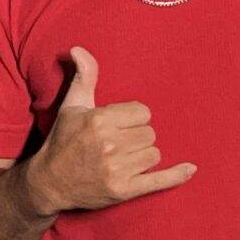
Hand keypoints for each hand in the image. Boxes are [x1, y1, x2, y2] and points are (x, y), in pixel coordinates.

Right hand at [24, 47, 196, 213]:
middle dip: (136, 137)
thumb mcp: (71, 106)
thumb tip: (78, 49)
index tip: (116, 125)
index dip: (131, 118)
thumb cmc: (62, 141)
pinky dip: (176, 175)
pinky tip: (190, 168)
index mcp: (99, 121)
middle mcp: (109, 145)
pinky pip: (159, 180)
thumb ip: (84, 77)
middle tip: (116, 144)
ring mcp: (117, 170)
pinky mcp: (123, 190)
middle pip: (150, 134)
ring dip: (142, 156)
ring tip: (122, 159)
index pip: (143, 113)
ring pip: (154, 154)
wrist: (49, 183)